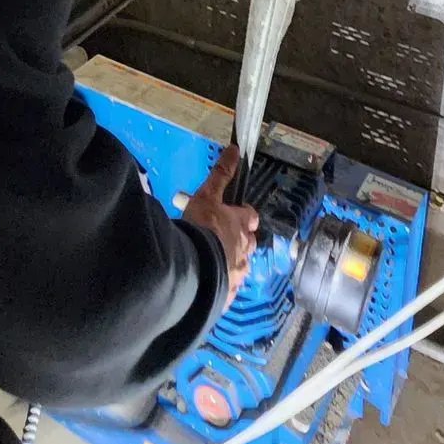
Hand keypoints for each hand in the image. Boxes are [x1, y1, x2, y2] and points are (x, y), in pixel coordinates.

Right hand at [181, 144, 258, 301]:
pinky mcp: (228, 294)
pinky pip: (229, 288)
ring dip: (231, 262)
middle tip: (222, 238)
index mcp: (241, 226)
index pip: (251, 217)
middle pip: (249, 243)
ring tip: (214, 262)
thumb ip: (220, 174)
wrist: (193, 268)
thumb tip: (234, 149)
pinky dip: (222, 284)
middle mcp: (245, 250)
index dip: (244, 215)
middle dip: (240, 240)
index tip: (234, 214)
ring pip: (241, 266)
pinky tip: (210, 284)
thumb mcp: (207, 195)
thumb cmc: (201, 228)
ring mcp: (238, 274)